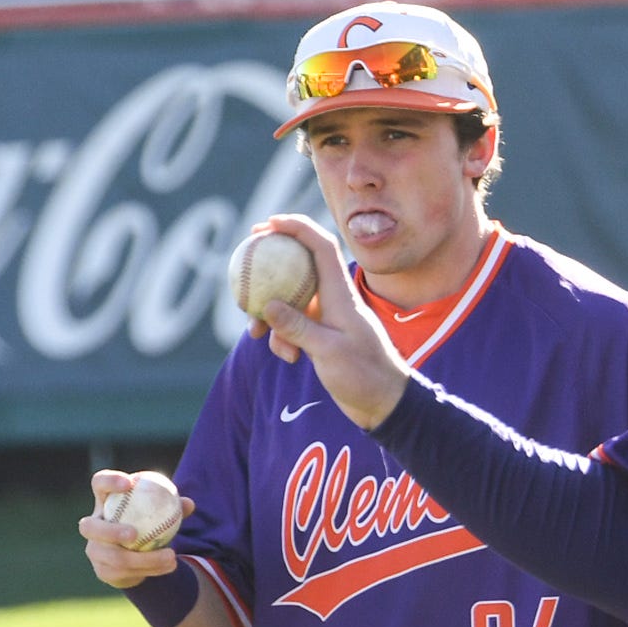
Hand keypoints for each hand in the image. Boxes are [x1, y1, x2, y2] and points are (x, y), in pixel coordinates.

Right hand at [79, 469, 193, 588]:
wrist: (141, 559)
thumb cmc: (150, 526)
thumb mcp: (162, 514)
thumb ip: (174, 508)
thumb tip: (188, 504)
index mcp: (106, 503)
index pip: (99, 484)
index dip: (108, 481)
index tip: (129, 483)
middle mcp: (93, 527)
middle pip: (88, 527)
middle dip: (109, 530)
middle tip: (133, 534)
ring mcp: (94, 551)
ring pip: (113, 557)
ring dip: (144, 559)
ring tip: (171, 557)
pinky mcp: (103, 571)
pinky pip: (125, 573)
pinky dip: (150, 569)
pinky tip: (169, 567)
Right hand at [246, 215, 410, 429]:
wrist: (385, 403)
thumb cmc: (365, 375)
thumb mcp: (329, 352)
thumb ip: (298, 327)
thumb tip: (267, 305)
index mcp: (342, 295)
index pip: (321, 247)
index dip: (297, 227)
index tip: (268, 223)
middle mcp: (334, 300)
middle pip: (298, 267)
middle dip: (270, 263)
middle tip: (242, 261)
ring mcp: (327, 317)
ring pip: (289, 300)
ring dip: (269, 314)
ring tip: (257, 335)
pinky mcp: (321, 335)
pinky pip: (292, 325)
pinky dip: (282, 337)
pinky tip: (288, 357)